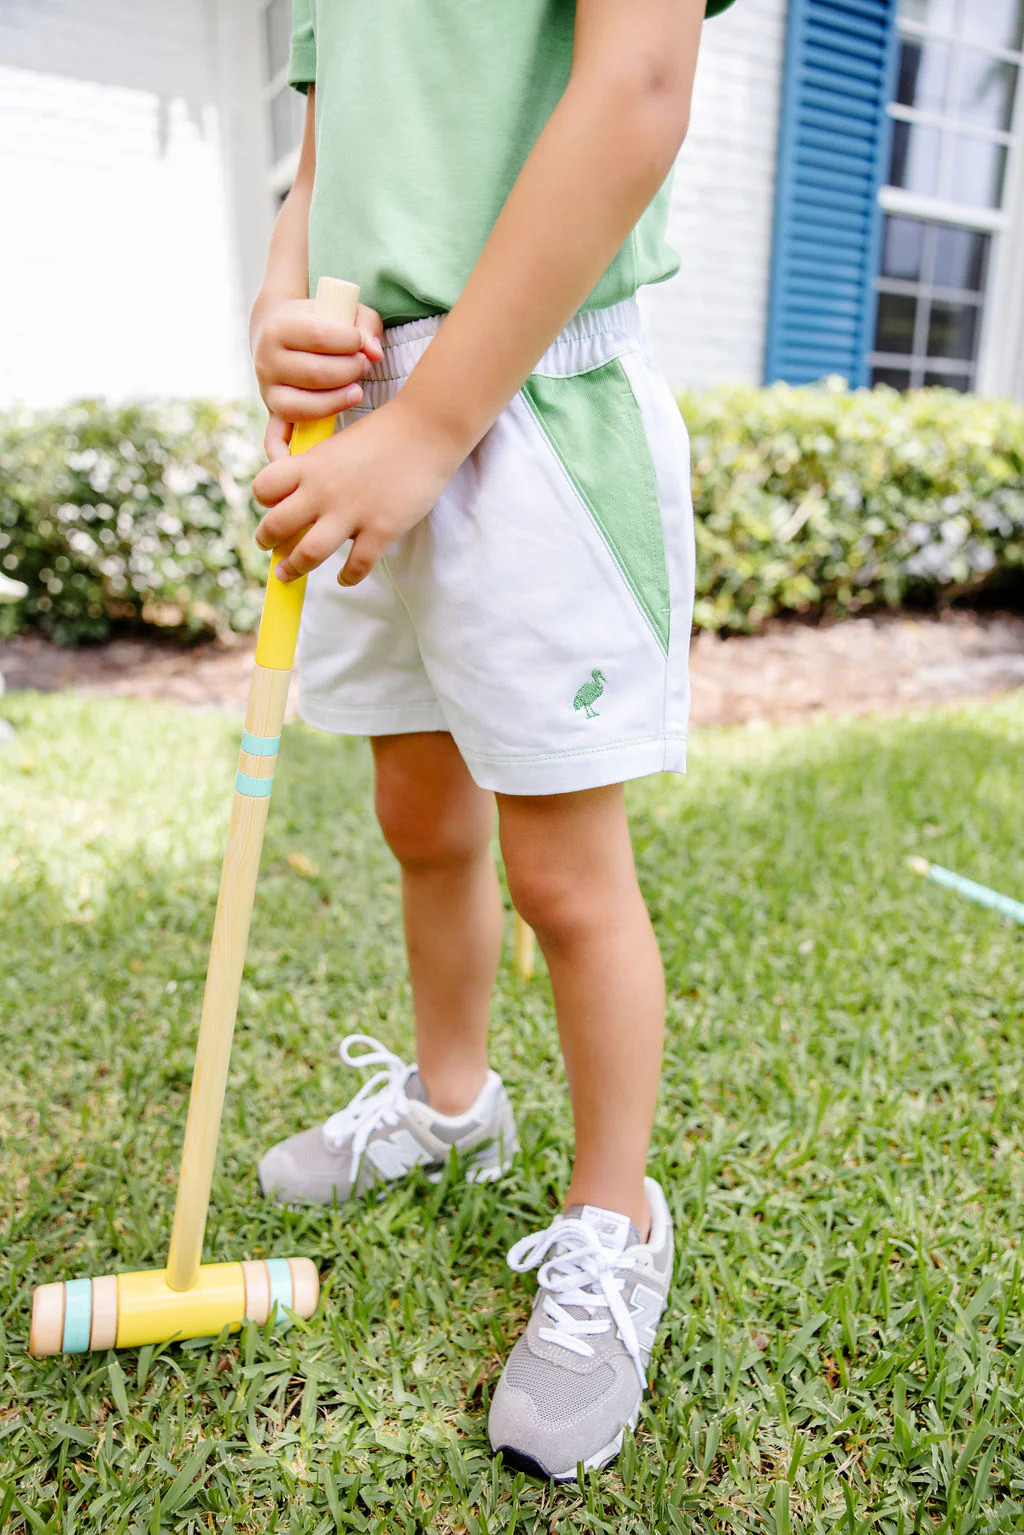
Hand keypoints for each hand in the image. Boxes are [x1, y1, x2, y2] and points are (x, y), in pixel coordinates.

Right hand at [251, 295, 384, 461]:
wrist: (279, 330)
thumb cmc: (321, 322)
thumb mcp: (343, 312)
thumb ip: (364, 326)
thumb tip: (374, 355)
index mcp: (280, 328)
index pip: (318, 335)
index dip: (350, 341)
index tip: (362, 342)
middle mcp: (267, 362)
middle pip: (316, 373)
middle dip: (350, 370)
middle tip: (363, 366)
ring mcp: (268, 392)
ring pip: (303, 408)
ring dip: (337, 403)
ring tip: (356, 391)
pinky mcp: (273, 414)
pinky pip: (274, 439)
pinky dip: (284, 454)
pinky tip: (301, 460)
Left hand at [252, 397, 462, 586]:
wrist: (426, 428)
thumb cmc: (383, 434)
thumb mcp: (337, 444)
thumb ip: (316, 469)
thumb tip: (300, 498)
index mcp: (310, 464)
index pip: (264, 488)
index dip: (264, 501)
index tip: (272, 509)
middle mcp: (323, 489)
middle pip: (276, 526)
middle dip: (266, 541)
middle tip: (269, 549)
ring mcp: (352, 512)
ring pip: (308, 554)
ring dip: (293, 568)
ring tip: (288, 574)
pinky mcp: (382, 529)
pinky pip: (356, 566)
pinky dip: (347, 577)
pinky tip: (344, 577)